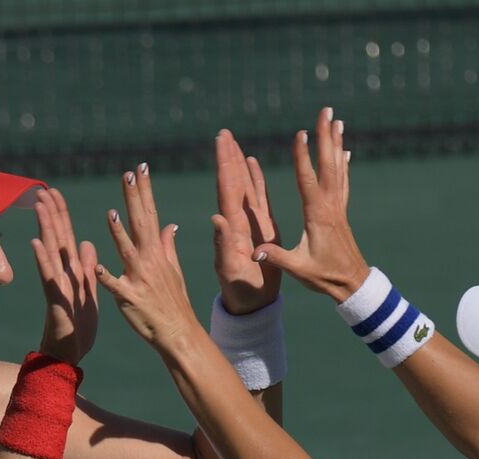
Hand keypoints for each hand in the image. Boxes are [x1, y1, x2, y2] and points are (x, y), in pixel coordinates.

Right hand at [32, 188, 98, 364]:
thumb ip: (87, 268)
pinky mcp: (56, 300)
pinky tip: (36, 244)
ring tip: (38, 206)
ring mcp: (57, 286)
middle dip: (50, 213)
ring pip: (50, 252)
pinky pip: (49, 278)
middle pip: (56, 238)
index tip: (54, 192)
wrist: (71, 352)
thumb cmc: (78, 325)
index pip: (66, 237)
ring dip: (45, 228)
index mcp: (73, 272)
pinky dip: (43, 261)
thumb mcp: (89, 291)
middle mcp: (61, 275)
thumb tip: (88, 243)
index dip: (61, 214)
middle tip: (42, 189)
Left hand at [94, 164, 196, 352]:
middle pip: (139, 224)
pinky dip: (107, 277)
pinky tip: (96, 267)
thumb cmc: (174, 303)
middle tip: (128, 175)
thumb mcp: (173, 271)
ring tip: (111, 212)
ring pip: (126, 251)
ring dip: (119, 233)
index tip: (140, 168)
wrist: (178, 332)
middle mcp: (149, 262)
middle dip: (134, 199)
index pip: (149, 214)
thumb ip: (167, 246)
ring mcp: (139, 279)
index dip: (144, 191)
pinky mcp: (129, 298)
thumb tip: (169, 225)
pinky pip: (115, 286)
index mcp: (156, 253)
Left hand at [213, 130, 280, 313]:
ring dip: (238, 164)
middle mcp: (240, 221)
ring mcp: (251, 223)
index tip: (220, 142)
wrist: (253, 305)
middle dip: (228, 157)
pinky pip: (257, 198)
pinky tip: (251, 163)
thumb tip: (216, 217)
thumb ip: (223, 245)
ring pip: (244, 187)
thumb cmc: (242, 292)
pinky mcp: (263, 228)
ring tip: (232, 141)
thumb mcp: (230, 270)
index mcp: (233, 228)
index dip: (225, 164)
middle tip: (223, 132)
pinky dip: (254, 180)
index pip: (227, 189)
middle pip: (233, 183)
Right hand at [251, 107, 369, 302]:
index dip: (303, 156)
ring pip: (338, 168)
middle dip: (326, 136)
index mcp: (317, 215)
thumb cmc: (324, 277)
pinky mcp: (341, 212)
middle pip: (328, 164)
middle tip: (327, 110)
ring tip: (337, 120)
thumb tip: (253, 251)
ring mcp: (338, 207)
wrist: (353, 283)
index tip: (301, 133)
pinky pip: (343, 181)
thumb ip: (276, 257)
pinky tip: (346, 151)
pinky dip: (343, 164)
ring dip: (336, 143)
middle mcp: (330, 206)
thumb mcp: (298, 269)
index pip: (308, 180)